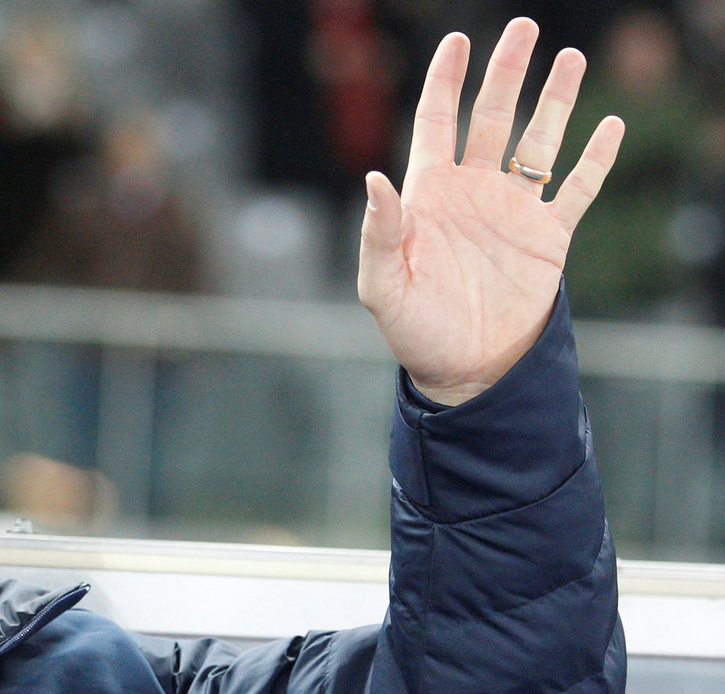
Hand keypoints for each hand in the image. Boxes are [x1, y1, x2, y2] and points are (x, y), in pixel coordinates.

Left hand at [357, 18, 624, 404]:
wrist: (464, 370)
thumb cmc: (414, 330)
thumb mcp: (383, 286)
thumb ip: (378, 233)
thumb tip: (374, 179)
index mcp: (429, 195)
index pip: (437, 122)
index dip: (446, 81)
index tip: (457, 41)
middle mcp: (472, 192)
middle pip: (493, 117)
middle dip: (506, 73)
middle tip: (524, 27)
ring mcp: (512, 212)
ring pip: (537, 142)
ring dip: (554, 101)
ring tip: (570, 58)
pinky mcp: (547, 237)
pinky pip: (575, 189)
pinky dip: (594, 159)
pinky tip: (609, 125)